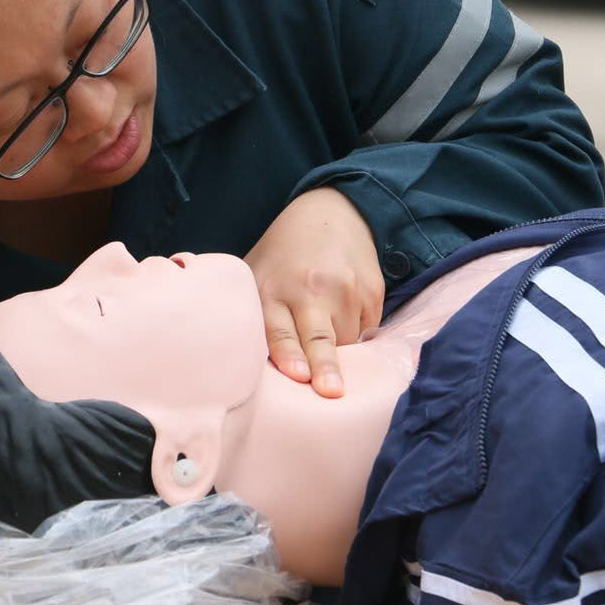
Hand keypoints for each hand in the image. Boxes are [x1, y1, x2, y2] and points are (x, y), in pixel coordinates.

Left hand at [243, 186, 384, 397]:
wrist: (332, 212)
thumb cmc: (283, 256)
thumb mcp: (255, 273)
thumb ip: (249, 312)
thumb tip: (232, 363)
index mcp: (273, 288)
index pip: (280, 329)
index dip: (289, 354)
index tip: (297, 375)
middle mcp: (312, 288)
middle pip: (319, 337)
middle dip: (325, 366)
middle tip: (331, 392)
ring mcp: (346, 288)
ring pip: (347, 342)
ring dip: (338, 353)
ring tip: (328, 345)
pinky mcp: (372, 290)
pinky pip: (367, 330)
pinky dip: (357, 336)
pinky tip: (346, 321)